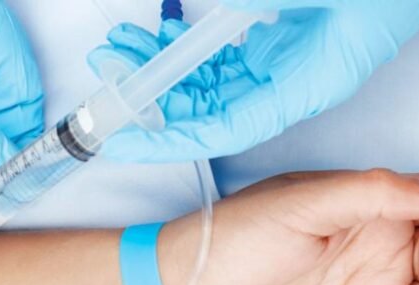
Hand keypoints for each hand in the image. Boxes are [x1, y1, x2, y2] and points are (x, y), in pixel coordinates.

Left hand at [87, 0, 418, 161]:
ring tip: (123, 48)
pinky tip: (163, 36)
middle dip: (158, 94)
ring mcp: (289, 62)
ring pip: (215, 80)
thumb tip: (210, 6)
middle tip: (110, 73)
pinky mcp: (286, 42)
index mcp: (308, 83)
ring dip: (168, 67)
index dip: (171, 135)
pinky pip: (228, 57)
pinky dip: (193, 50)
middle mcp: (295, 82)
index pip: (225, 126)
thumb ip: (259, 3)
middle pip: (212, 105)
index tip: (125, 137)